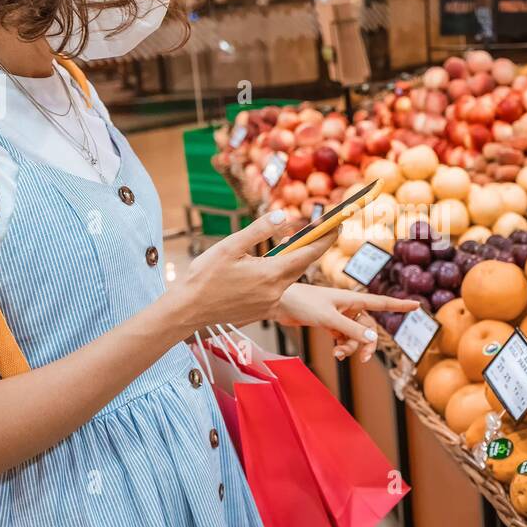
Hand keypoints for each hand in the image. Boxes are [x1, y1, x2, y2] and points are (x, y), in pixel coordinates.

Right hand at [171, 211, 335, 331]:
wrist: (189, 310)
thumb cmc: (205, 277)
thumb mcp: (229, 247)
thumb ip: (258, 230)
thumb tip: (283, 215)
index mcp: (271, 274)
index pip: (309, 253)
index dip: (326, 238)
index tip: (337, 224)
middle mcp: (276, 291)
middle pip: (303, 265)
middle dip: (314, 247)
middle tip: (322, 229)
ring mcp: (270, 303)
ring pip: (291, 277)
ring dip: (295, 260)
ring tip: (295, 243)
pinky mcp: (263, 311)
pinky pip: (280, 289)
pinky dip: (281, 274)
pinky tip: (272, 265)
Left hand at [274, 283, 417, 361]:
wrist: (279, 303)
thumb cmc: (303, 303)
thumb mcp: (328, 318)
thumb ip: (350, 330)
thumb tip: (372, 340)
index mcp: (352, 299)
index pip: (381, 303)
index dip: (399, 306)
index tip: (417, 306)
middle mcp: (349, 307)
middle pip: (369, 328)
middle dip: (367, 343)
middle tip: (364, 359)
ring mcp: (339, 316)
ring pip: (356, 335)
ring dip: (351, 347)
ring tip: (339, 354)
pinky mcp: (329, 324)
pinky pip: (344, 338)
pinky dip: (343, 346)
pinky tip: (336, 353)